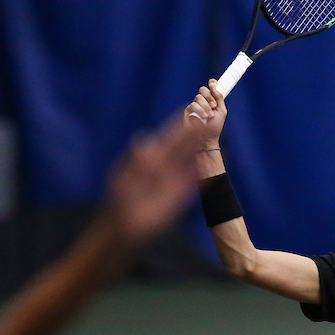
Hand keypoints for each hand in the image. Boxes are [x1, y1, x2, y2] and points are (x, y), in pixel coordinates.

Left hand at [106, 117, 198, 246]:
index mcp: (150, 157)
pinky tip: (214, 160)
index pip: (167, 137)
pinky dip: (205, 170)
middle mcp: (164, 165)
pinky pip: (195, 180)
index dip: (178, 124)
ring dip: (200, 145)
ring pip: (189, 158)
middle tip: (206, 115)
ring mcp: (173, 179)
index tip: (189, 109)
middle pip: (182, 144)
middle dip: (193, 131)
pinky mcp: (180, 194)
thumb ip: (136, 158)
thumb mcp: (124, 175)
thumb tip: (143, 138)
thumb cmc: (120, 198)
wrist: (124, 224)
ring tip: (211, 130)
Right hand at [184, 80, 226, 145]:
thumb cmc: (215, 127)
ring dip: (206, 106)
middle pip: (203, 90)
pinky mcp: (188, 112)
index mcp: (211, 101)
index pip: (210, 89)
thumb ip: (219, 98)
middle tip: (214, 106)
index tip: (213, 82)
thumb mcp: (222, 111)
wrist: (207, 139)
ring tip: (210, 116)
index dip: (212, 84)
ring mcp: (194, 106)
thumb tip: (214, 85)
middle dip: (209, 96)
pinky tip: (204, 117)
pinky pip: (193, 105)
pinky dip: (200, 110)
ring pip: (198, 97)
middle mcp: (202, 102)